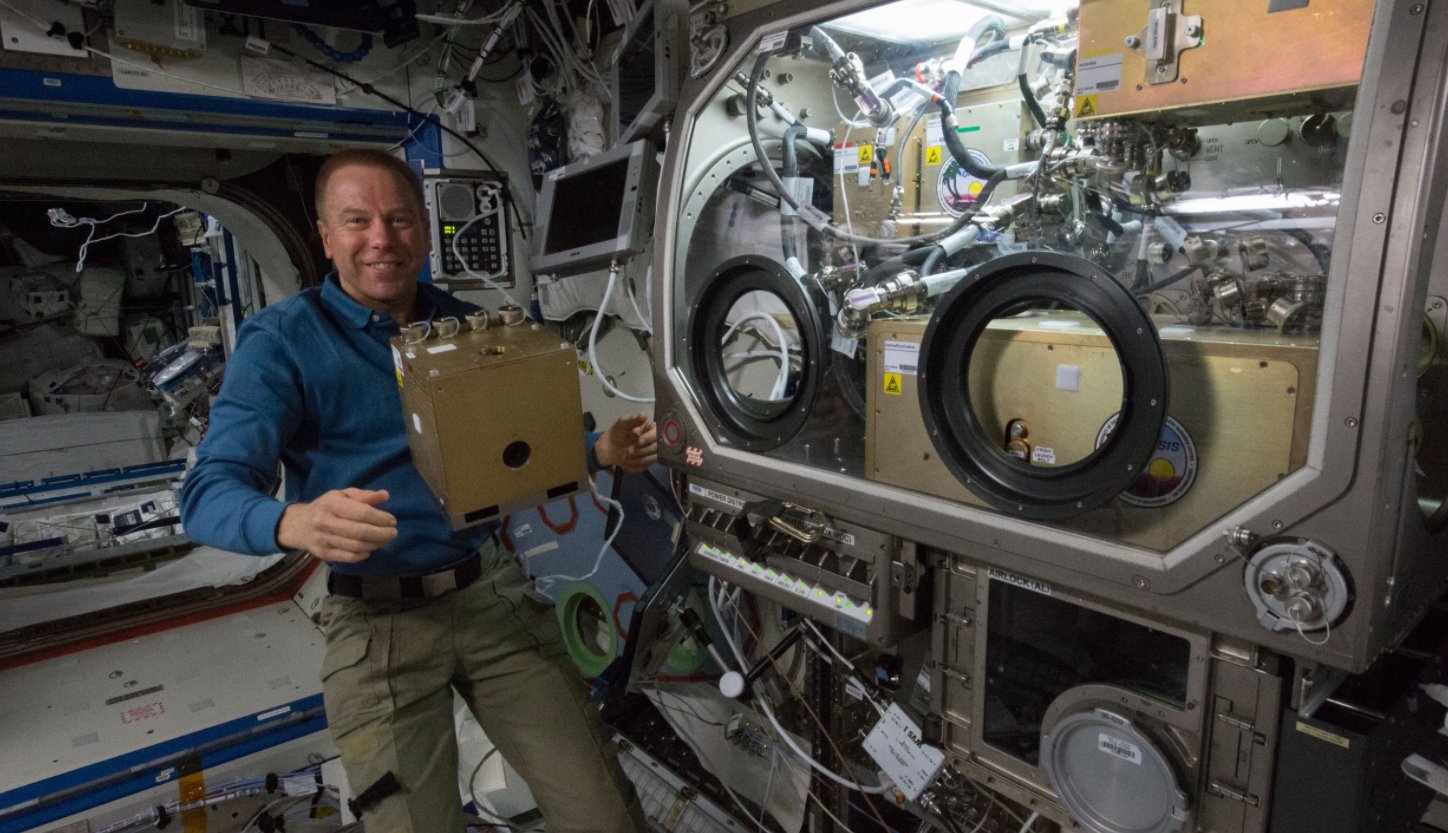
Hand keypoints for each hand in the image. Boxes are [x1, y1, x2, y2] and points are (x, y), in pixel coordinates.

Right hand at [276, 488, 397, 562]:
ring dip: (375, 544)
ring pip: (356, 546)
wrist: (299, 524)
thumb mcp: (342, 496)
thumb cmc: (326, 507)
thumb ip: (364, 496)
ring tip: (385, 540)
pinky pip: (348, 557)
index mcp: (331, 504)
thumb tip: (385, 495)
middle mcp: (325, 522)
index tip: (392, 520)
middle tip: (393, 532)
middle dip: (381, 533)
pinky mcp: (323, 553)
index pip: (361, 513)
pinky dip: (363, 554)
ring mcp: (323, 539)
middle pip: (360, 532)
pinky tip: (370, 548)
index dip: (380, 518)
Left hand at [595, 414, 657, 473]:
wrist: (610, 447)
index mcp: (651, 429)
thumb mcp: (623, 423)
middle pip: (658, 448)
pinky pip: (645, 466)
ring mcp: (652, 452)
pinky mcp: (647, 462)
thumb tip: (644, 416)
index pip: (658, 433)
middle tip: (628, 451)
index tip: (639, 441)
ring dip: (639, 459)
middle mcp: (655, 441)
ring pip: (653, 458)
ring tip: (625, 458)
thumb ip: (633, 420)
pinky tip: (626, 462)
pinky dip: (635, 465)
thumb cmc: (618, 432)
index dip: (650, 438)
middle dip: (643, 450)